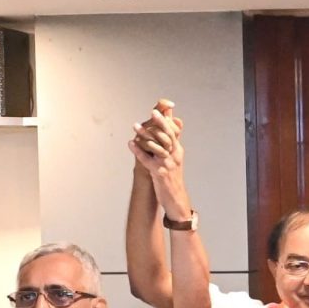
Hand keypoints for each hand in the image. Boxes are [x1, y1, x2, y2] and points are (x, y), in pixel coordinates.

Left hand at [130, 100, 191, 220]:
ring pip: (157, 146)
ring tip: (135, 126)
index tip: (161, 108)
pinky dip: (138, 151)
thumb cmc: (172, 178)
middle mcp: (175, 156)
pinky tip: (130, 143)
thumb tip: (167, 135)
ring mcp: (167, 164)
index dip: (167, 120)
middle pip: (167, 136)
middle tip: (152, 112)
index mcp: (177, 151)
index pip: (173, 132)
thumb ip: (170, 145)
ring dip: (145, 135)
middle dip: (159, 123)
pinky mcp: (158, 173)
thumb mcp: (173, 160)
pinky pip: (147, 160)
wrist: (175, 199)